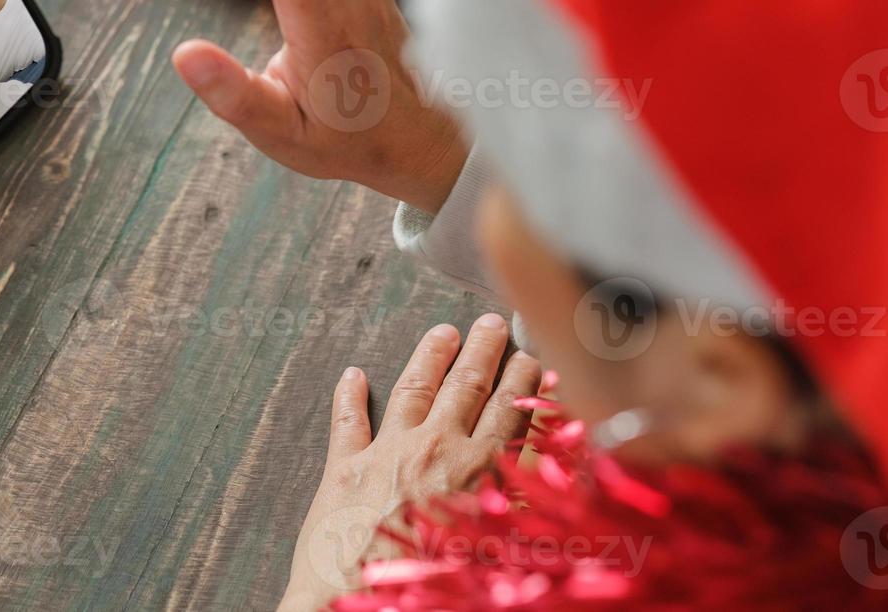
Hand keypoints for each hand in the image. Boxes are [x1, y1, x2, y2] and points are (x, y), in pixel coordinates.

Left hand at [278, 316, 541, 611]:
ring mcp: (387, 453)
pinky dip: (349, 395)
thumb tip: (562, 454)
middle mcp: (434, 449)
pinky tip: (352, 374)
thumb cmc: (442, 585)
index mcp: (478, 469)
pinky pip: (347, 421)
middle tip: (490, 322)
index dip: (521, 378)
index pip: (507, 411)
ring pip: (413, 389)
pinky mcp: (344, 469)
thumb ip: (528, 488)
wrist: (367, 605)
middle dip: (481, 351)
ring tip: (441, 333)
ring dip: (429, 357)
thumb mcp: (506, 542)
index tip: (531, 353)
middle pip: (464, 387)